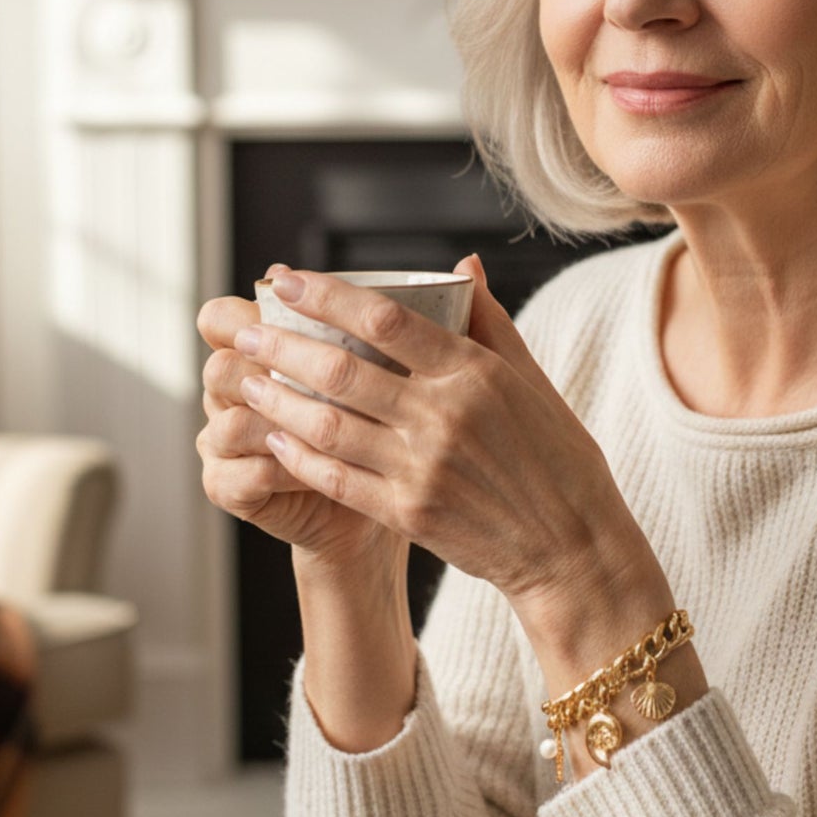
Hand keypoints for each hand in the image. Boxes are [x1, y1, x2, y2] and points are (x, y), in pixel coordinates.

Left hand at [232, 255, 654, 627]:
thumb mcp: (532, 380)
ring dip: (278, 399)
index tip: (285, 279)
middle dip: (282, 345)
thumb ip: (489, 321)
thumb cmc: (558, 460)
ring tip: (247, 379)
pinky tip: (276, 438)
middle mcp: (443, 416)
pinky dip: (300, 456)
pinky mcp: (409, 513)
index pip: (386, 320)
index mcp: (475, 373)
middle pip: (342, 370)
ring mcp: (422, 468)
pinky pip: (337, 478)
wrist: (573, 549)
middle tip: (243, 328)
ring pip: (328, 424)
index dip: (327, 296)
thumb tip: (462, 266)